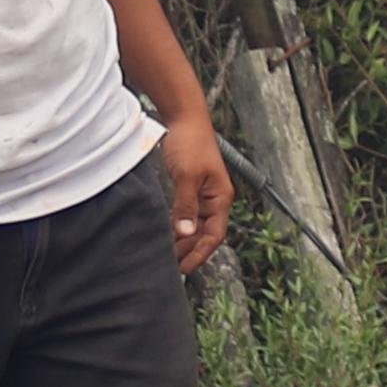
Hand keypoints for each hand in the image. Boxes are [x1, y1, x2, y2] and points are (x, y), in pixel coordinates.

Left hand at [158, 114, 233, 275]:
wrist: (184, 118)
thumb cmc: (190, 143)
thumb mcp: (187, 176)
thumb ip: (186, 205)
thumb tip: (185, 232)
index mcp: (220, 197)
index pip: (214, 234)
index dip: (201, 253)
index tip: (185, 268)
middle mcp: (214, 198)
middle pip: (206, 233)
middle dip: (191, 250)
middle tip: (171, 266)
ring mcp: (202, 193)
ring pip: (195, 225)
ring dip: (184, 239)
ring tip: (167, 253)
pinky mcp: (190, 187)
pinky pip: (187, 213)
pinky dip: (178, 225)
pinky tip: (166, 232)